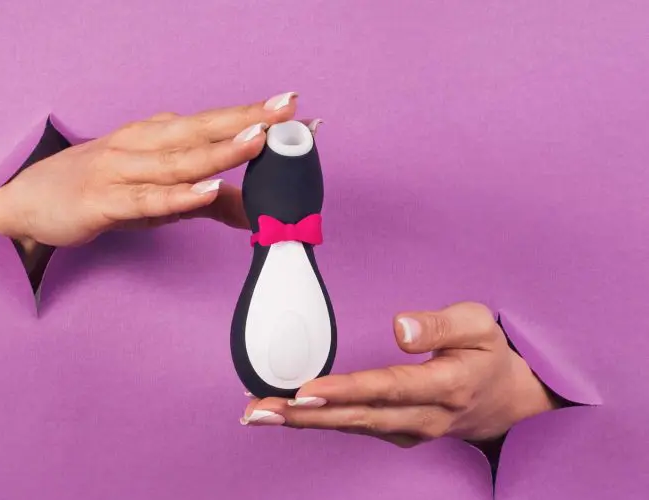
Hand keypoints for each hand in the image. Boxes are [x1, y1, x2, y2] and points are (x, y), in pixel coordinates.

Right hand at [0, 92, 303, 256]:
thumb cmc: (98, 192)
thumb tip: (252, 209)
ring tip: (258, 139)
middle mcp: (138, 144)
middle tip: (286, 106)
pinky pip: (145, 199)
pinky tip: (207, 189)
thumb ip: (202, 200)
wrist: (26, 204)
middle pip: (198, 129)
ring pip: (176, 160)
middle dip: (244, 117)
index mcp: (152, 136)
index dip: (249, 114)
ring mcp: (118, 171)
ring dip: (218, 149)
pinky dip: (177, 195)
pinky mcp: (101, 202)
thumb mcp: (154, 194)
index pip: (208, 123)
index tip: (291, 108)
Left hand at [240, 302, 557, 446]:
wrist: (506, 402)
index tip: (306, 391)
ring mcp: (410, 431)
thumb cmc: (488, 355)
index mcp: (448, 386)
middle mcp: (425, 417)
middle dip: (305, 416)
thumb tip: (399, 328)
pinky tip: (288, 415)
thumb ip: (440, 324)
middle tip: (259, 411)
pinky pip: (354, 427)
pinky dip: (318, 422)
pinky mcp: (398, 433)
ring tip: (259, 414)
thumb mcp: (479, 325)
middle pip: (358, 417)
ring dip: (303, 423)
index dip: (346, 391)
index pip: (388, 388)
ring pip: (350, 427)